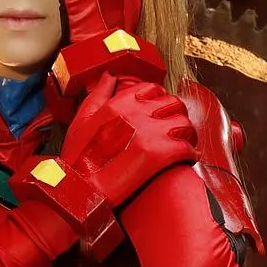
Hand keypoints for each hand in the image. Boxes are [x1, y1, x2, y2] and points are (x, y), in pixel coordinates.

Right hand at [61, 72, 197, 207]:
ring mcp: (152, 134)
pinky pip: (188, 149)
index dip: (158, 98)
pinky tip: (182, 160)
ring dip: (186, 134)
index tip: (157, 110)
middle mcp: (138, 113)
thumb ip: (98, 95)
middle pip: (174, 104)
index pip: (152, 88)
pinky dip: (189, 155)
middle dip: (176, 114)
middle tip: (172, 128)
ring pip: (186, 124)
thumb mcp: (81, 120)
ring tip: (179, 143)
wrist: (81, 190)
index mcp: (119, 103)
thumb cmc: (77, 157)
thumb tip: (109, 76)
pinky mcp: (162, 155)